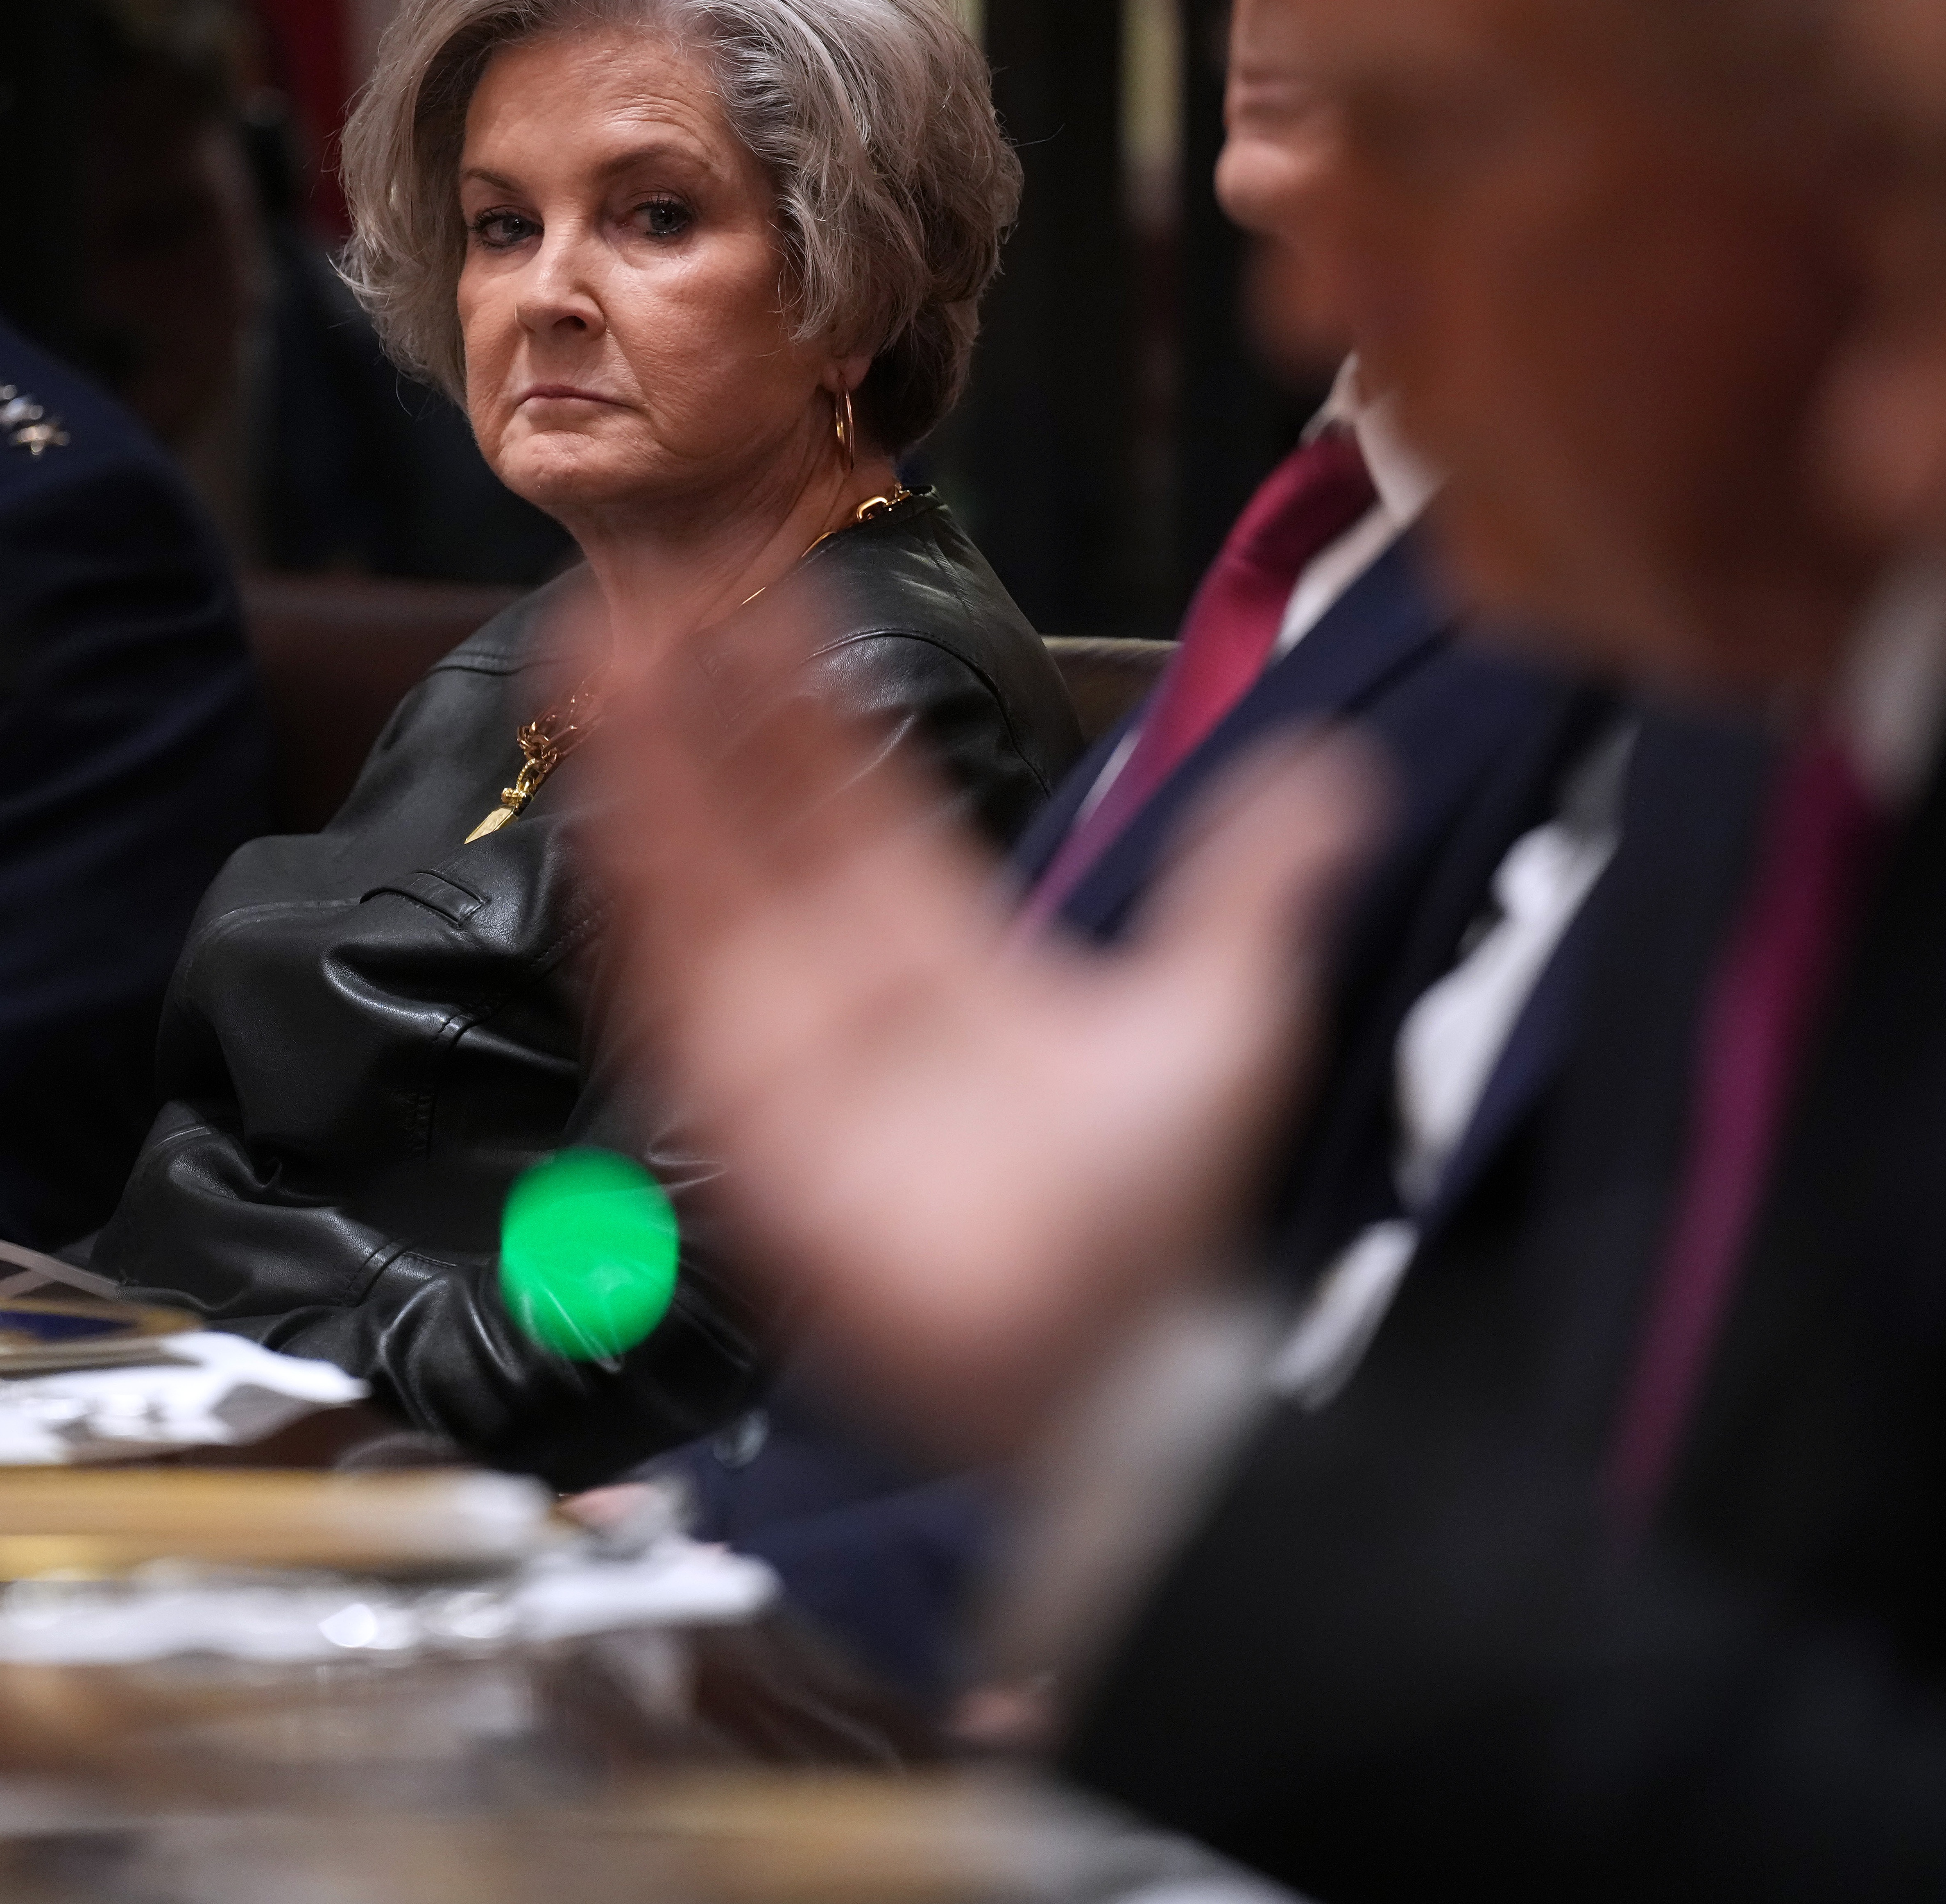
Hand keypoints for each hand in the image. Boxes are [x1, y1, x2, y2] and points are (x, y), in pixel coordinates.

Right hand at [584, 586, 1381, 1456]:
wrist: (1104, 1359)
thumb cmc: (1157, 1217)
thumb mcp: (1224, 1016)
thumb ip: (1252, 887)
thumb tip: (1337, 775)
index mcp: (949, 956)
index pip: (857, 802)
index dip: (809, 704)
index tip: (771, 598)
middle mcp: (850, 987)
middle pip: (759, 819)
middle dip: (706, 705)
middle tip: (661, 586)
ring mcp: (782, 1044)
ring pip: (701, 876)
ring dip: (650, 764)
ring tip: (608, 644)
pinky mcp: (736, 1106)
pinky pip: (674, 973)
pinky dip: (637, 880)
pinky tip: (608, 786)